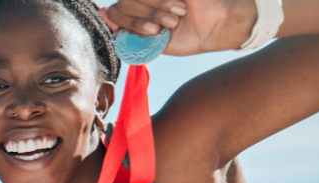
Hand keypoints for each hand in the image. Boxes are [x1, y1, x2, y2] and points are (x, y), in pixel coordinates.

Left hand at [101, 0, 252, 55]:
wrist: (214, 28)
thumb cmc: (186, 37)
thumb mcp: (154, 43)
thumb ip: (128, 31)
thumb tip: (103, 12)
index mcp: (136, 15)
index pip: (114, 12)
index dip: (126, 23)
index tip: (147, 32)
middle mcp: (143, 1)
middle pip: (123, 3)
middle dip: (141, 20)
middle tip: (160, 28)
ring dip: (156, 10)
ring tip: (174, 20)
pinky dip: (165, 2)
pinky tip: (181, 8)